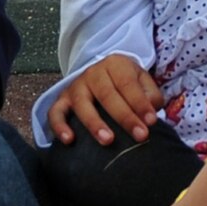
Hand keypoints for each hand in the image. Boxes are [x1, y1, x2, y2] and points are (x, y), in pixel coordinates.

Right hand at [45, 55, 160, 145]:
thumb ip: (150, 95)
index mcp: (115, 65)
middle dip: (125, 117)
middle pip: (107, 95)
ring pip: (82, 104)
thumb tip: (151, 114)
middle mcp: (93, 73)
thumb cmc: (126, 83)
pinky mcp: (61, 100)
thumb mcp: (142, 80)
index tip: (151, 122)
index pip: (128, 84)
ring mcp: (75, 87)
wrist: (102, 74)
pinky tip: (69, 141)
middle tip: (140, 136)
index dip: (140, 103)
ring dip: (95, 124)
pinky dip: (59, 127)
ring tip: (108, 141)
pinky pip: (55, 112)